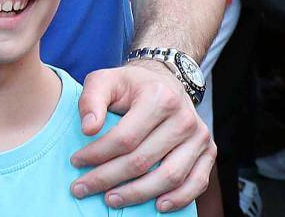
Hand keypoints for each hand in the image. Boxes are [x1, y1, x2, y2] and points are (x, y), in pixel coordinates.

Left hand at [71, 59, 214, 212]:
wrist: (166, 81)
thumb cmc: (131, 85)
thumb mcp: (105, 80)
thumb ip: (91, 100)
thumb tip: (88, 129)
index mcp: (159, 97)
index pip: (124, 138)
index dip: (97, 154)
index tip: (75, 162)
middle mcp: (184, 117)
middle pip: (143, 160)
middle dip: (108, 179)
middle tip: (82, 188)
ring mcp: (199, 136)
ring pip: (169, 177)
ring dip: (138, 194)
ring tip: (111, 200)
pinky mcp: (209, 150)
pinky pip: (196, 182)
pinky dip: (178, 199)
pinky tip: (157, 206)